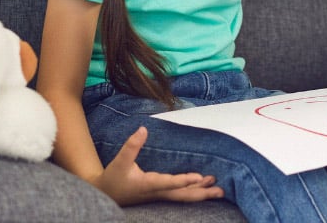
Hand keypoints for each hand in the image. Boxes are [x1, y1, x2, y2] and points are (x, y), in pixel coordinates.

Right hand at [93, 127, 223, 205]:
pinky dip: (193, 193)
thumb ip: (131, 146)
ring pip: (183, 197)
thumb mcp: (119, 161)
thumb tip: (142, 129)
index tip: (199, 176)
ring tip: (218, 190)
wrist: (106, 194)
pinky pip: (180, 196)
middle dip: (201, 193)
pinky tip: (203, 188)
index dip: (183, 181)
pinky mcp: (161, 195)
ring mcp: (160, 195)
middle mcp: (157, 192)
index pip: (168, 183)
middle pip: (182, 196)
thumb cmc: (113, 178)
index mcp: (148, 184)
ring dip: (201, 193)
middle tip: (220, 190)